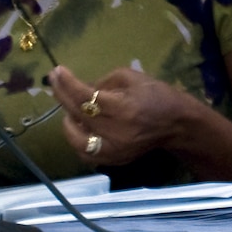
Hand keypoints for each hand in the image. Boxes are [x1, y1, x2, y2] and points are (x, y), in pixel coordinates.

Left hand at [49, 64, 190, 167]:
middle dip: (62, 95)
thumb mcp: (132, 77)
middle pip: (78, 115)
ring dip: (68, 120)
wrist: (177, 125)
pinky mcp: (114, 160)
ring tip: (69, 107)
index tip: (57, 71)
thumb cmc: (158, 95)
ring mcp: (114, 151)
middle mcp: (116, 133)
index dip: (68, 84)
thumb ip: (103, 82)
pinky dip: (77, 139)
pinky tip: (79, 125)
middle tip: (54, 80)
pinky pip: (85, 153)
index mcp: (123, 109)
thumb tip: (81, 88)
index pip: (86, 97)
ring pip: (76, 139)